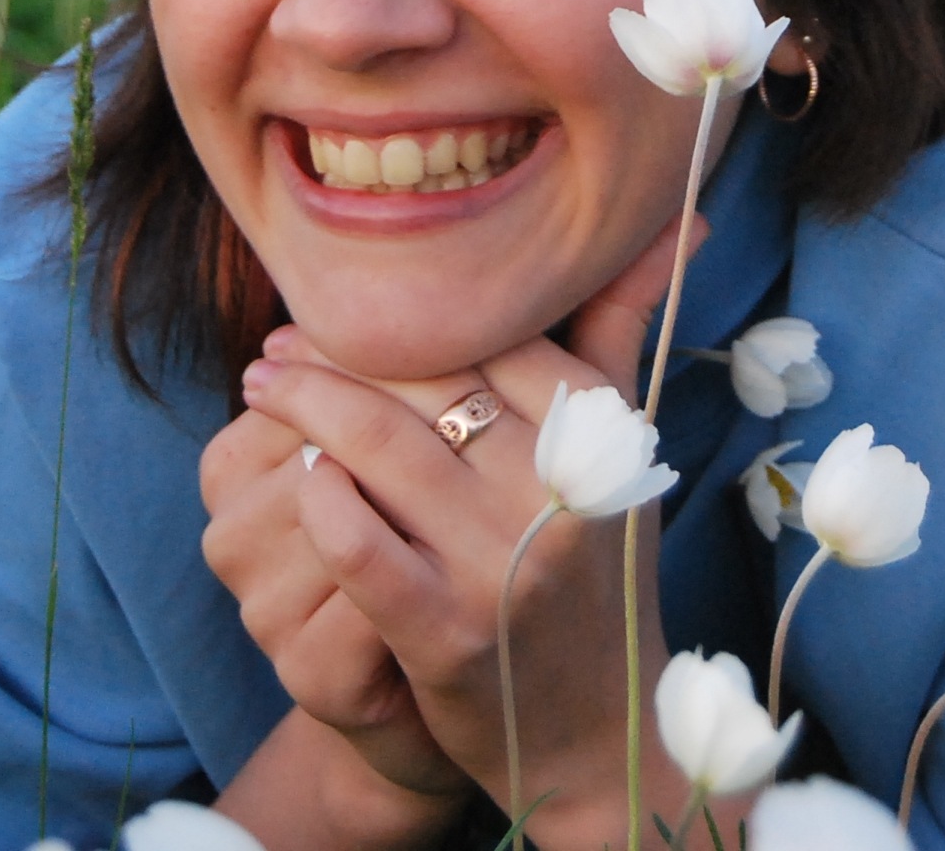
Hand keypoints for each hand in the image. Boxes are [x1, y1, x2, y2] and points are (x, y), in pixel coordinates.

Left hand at [237, 216, 700, 844]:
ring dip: (307, 407)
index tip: (337, 303)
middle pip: (427, 383)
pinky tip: (296, 475)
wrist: (601, 731)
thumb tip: (684, 213)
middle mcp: (557, 491)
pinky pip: (360, 544)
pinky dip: (320, 500)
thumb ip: (623, 326)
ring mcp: (501, 563)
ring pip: (384, 450)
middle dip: (336, 354)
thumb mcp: (622, 448)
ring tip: (260, 387)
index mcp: (599, 434)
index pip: (491, 334)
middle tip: (276, 344)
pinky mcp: (445, 631)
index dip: (408, 312)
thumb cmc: (599, 567)